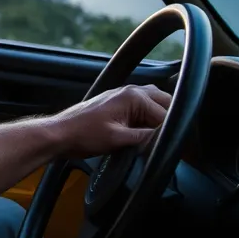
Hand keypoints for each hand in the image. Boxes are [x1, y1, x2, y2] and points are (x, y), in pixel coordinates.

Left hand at [48, 84, 171, 157]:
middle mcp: (131, 91)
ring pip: (154, 102)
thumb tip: (164, 139)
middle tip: (172, 141)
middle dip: (170, 120)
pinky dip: (148, 117)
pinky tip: (147, 132)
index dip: (172, 131)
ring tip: (161, 136)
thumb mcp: (118, 140)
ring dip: (160, 117)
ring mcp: (123, 95)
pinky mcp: (117, 103)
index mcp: (134, 96)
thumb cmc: (84, 135)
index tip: (177, 146)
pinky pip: (142, 106)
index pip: (165, 113)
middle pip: (164, 102)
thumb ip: (145, 137)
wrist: (61, 133)